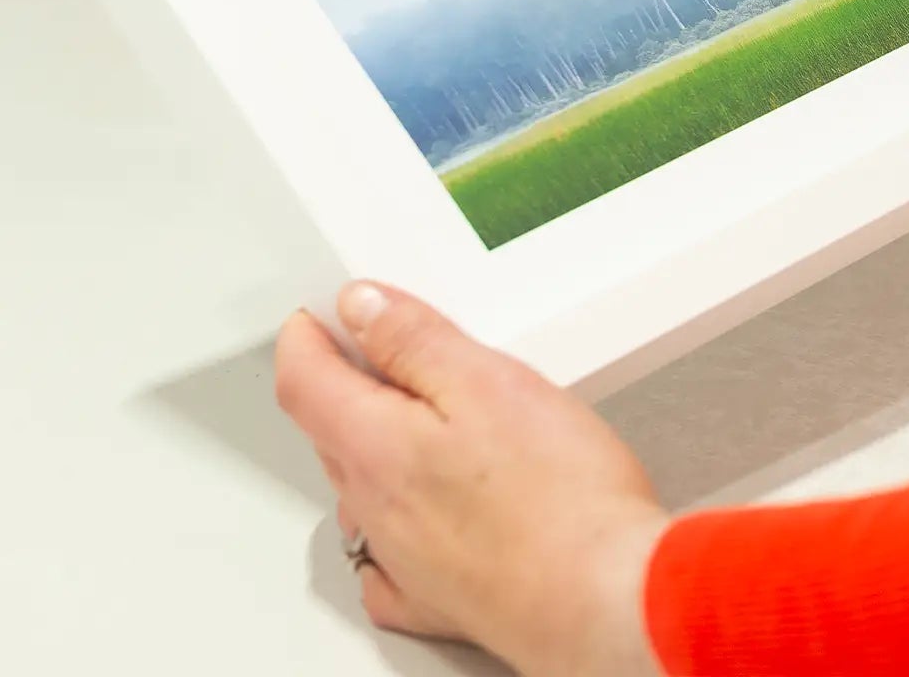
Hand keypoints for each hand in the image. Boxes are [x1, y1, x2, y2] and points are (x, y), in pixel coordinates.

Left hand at [274, 283, 668, 676]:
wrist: (604, 598)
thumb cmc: (559, 498)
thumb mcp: (488, 383)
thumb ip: (415, 341)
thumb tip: (362, 310)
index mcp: (376, 447)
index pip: (304, 381)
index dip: (305, 337)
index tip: (317, 313)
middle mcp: (374, 509)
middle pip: (334, 431)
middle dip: (350, 382)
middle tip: (388, 344)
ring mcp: (401, 560)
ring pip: (366, 489)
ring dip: (381, 446)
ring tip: (433, 416)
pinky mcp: (437, 599)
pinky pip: (391, 557)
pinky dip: (399, 523)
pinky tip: (434, 506)